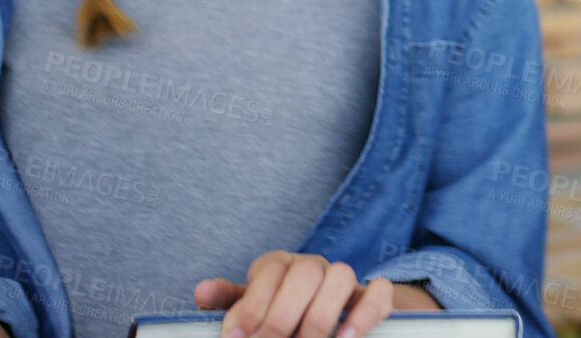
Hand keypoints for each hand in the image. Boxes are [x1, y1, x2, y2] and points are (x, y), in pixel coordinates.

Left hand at [197, 251, 440, 337]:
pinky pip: (378, 293)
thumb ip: (231, 302)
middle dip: (282, 317)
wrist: (331, 312)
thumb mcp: (252, 306)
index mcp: (280, 264)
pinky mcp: (373, 295)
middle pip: (304, 273)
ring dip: (321, 315)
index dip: (251, 308)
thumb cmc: (280, 311)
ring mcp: (345, 279)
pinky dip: (363, 315)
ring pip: (341, 276)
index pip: (268, 273)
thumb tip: (202, 292)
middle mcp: (313, 265)